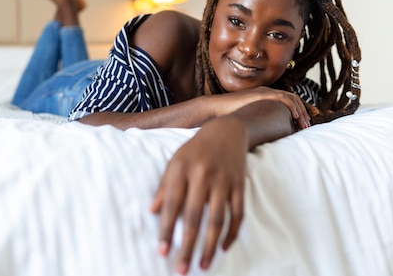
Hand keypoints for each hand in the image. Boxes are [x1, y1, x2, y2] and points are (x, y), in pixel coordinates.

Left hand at [150, 119, 246, 273]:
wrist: (226, 130)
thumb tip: (152, 212)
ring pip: (217, 220)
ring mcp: (223, 181)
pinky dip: (232, 233)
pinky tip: (224, 247)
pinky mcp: (240, 185)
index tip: (162, 251)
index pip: (172, 205)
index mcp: (181, 169)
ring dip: (210, 246)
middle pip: (193, 217)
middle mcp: (202, 175)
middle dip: (186, 246)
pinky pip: (238, 214)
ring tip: (203, 264)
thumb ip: (164, 187)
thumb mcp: (174, 162)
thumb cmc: (195, 149)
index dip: (166, 230)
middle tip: (181, 268)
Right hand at [211, 87, 311, 128]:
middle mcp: (267, 92)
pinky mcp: (262, 94)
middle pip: (292, 98)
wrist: (217, 108)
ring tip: (304, 124)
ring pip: (290, 98)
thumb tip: (265, 135)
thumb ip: (258, 122)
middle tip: (307, 126)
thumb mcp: (249, 118)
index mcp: (265, 97)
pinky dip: (291, 106)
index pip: (287, 100)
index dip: (297, 111)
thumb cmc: (229, 116)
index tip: (302, 125)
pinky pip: (282, 98)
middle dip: (302, 112)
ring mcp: (265, 92)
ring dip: (299, 111)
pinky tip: (294, 116)